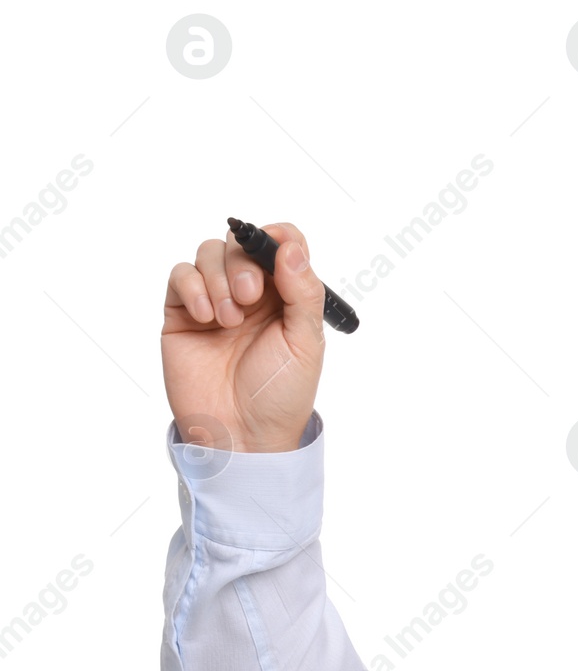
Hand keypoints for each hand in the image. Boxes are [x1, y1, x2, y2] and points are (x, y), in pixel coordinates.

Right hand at [161, 222, 325, 453]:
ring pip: (208, 253)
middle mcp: (251, 294)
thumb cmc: (280, 394)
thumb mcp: (305, 343)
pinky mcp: (182, 314)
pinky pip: (180, 276)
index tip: (271, 243)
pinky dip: (192, 287)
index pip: (281, 245)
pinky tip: (207, 318)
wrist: (242, 434)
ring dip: (217, 278)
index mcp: (286, 297)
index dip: (276, 236)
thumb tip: (290, 246)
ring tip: (228, 320)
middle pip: (240, 243)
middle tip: (249, 297)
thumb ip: (303, 292)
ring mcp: (214, 301)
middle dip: (243, 263)